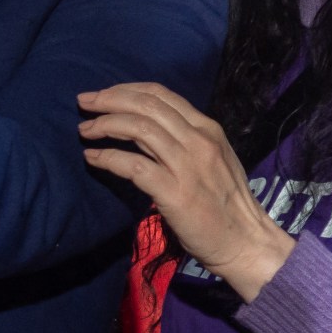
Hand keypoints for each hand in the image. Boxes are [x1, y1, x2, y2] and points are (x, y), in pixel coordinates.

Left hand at [78, 83, 294, 301]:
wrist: (246, 243)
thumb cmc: (227, 204)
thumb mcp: (213, 159)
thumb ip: (185, 140)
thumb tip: (144, 128)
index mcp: (208, 128)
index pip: (161, 95)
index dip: (127, 89)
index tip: (104, 94)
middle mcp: (198, 140)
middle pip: (146, 105)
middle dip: (110, 99)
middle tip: (85, 103)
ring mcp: (187, 165)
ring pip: (138, 128)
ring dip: (105, 125)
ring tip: (85, 131)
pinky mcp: (175, 193)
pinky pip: (133, 165)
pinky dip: (108, 157)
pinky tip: (93, 158)